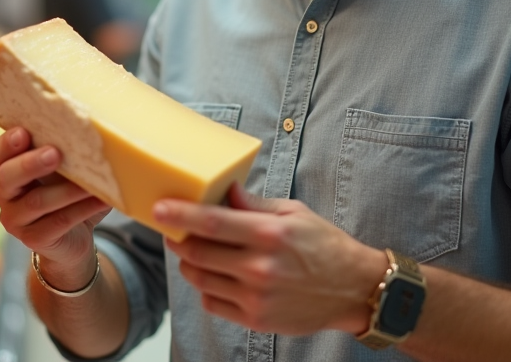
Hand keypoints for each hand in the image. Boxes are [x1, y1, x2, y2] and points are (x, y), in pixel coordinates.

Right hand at [0, 127, 110, 288]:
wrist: (74, 236)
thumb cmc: (68, 191)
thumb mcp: (65, 168)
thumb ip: (67, 150)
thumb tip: (95, 130)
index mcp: (7, 169)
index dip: (6, 143)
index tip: (23, 132)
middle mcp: (4, 194)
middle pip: (7, 177)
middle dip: (30, 164)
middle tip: (54, 154)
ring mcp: (16, 220)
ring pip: (37, 201)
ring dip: (67, 190)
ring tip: (90, 182)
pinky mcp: (34, 239)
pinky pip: (59, 222)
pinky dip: (82, 209)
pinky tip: (102, 200)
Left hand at [157, 183, 385, 335]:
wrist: (353, 289)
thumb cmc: (325, 245)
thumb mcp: (294, 213)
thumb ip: (255, 204)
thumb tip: (224, 191)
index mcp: (269, 234)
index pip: (212, 223)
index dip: (180, 215)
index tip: (158, 209)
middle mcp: (260, 267)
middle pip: (198, 253)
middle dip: (179, 239)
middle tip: (172, 229)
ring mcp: (255, 297)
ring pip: (200, 279)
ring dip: (189, 263)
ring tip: (193, 251)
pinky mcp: (255, 319)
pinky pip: (212, 302)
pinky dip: (206, 288)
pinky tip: (217, 275)